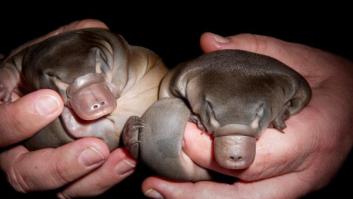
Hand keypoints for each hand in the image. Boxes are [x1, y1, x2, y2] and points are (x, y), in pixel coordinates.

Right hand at [0, 19, 135, 197]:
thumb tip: (90, 98)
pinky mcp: (73, 172)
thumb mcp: (75, 42)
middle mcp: (20, 140)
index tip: (52, 102)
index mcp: (8, 102)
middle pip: (20, 170)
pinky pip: (82, 186)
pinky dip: (105, 178)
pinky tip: (127, 160)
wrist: (99, 70)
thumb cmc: (77, 54)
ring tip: (121, 159)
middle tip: (94, 149)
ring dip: (88, 179)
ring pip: (54, 188)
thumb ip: (76, 55)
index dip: (15, 120)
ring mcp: (46, 159)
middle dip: (56, 165)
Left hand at [142, 33, 352, 198]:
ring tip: (159, 192)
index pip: (256, 157)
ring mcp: (297, 186)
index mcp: (314, 138)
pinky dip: (213, 197)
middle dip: (194, 192)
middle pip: (243, 195)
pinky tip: (185, 191)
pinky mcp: (288, 189)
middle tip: (155, 184)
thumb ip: (255, 49)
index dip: (213, 151)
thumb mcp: (305, 60)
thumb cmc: (338, 85)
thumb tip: (208, 42)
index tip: (181, 132)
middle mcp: (305, 172)